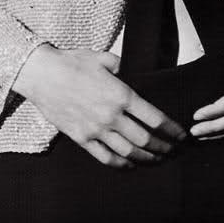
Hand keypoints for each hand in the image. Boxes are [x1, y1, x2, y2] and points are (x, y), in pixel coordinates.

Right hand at [13, 43, 187, 167]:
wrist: (42, 75)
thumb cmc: (72, 63)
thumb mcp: (102, 57)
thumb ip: (122, 65)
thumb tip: (133, 71)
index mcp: (120, 94)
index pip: (154, 118)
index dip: (171, 129)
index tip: (181, 135)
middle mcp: (111, 115)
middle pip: (145, 139)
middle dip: (164, 147)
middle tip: (174, 151)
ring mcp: (95, 129)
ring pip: (128, 152)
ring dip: (147, 158)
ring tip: (158, 160)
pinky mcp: (81, 138)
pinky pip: (106, 158)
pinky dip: (122, 164)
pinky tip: (131, 165)